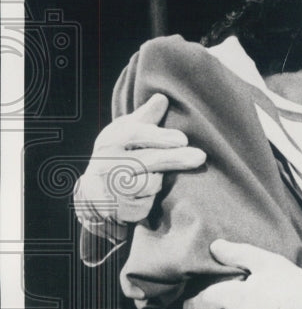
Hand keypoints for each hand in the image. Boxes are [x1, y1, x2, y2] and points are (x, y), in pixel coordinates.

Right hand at [75, 93, 205, 223]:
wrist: (94, 195)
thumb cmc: (118, 156)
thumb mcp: (125, 134)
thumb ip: (145, 118)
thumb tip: (162, 98)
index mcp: (110, 141)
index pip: (134, 135)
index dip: (159, 137)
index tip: (182, 139)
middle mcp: (107, 164)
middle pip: (147, 160)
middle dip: (175, 158)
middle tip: (200, 157)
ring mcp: (112, 189)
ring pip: (151, 183)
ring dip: (159, 180)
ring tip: (151, 176)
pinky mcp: (121, 210)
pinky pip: (148, 202)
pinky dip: (152, 198)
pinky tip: (145, 194)